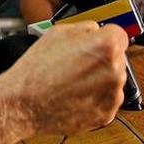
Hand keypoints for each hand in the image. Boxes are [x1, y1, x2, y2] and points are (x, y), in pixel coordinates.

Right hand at [0, 21, 127, 135]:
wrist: (24, 104)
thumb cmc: (36, 70)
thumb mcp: (57, 32)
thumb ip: (85, 28)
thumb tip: (96, 31)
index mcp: (106, 47)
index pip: (119, 34)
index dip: (105, 36)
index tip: (97, 42)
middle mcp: (115, 71)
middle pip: (117, 58)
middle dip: (102, 58)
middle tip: (78, 63)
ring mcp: (112, 96)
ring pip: (113, 80)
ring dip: (100, 79)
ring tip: (73, 80)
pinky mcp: (106, 114)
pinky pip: (107, 100)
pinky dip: (95, 97)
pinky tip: (75, 94)